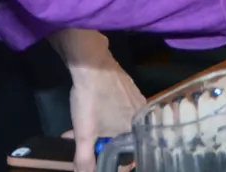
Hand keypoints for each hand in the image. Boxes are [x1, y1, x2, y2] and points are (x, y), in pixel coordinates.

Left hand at [49, 30, 145, 171]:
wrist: (91, 63)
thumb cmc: (90, 99)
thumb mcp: (84, 133)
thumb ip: (85, 159)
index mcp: (134, 130)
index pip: (130, 155)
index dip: (114, 161)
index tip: (99, 160)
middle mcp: (141, 116)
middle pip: (123, 139)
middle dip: (104, 144)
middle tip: (87, 144)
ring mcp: (137, 100)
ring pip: (120, 123)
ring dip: (103, 129)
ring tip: (83, 129)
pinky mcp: (130, 88)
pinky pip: (120, 108)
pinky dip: (106, 114)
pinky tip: (91, 111)